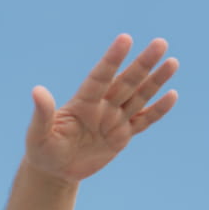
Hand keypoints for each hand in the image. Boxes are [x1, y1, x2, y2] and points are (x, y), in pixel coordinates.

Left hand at [24, 34, 177, 183]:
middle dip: (143, 64)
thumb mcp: (39, 134)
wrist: (54, 171)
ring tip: (171, 62)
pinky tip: (172, 95)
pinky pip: (143, 121)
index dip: (112, 59)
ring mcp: (113, 121)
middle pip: (126, 82)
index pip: (100, 77)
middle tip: (160, 43)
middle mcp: (101, 107)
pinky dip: (157, 110)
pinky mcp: (122, 136)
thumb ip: (42, 113)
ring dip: (155, 81)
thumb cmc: (42, 150)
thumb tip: (37, 90)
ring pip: (139, 97)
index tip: (126, 39)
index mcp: (82, 103)